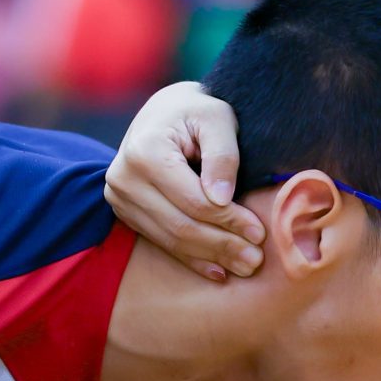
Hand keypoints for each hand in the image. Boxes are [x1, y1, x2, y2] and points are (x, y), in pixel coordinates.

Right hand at [105, 82, 264, 280]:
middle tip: (256, 261)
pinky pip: (161, 241)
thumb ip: (223, 154)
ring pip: (171, 239)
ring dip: (210, 256)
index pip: (193, 200)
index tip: (260, 232)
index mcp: (145, 151)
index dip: (229, 220)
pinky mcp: (126, 212)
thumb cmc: (196, 110)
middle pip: (181, 224)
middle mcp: (124, 177)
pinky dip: (191, 258)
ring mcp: (120, 198)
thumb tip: (222, 198)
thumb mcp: (217, 117)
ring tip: (245, 266)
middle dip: (222, 245)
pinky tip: (218, 270)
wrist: (164, 112)